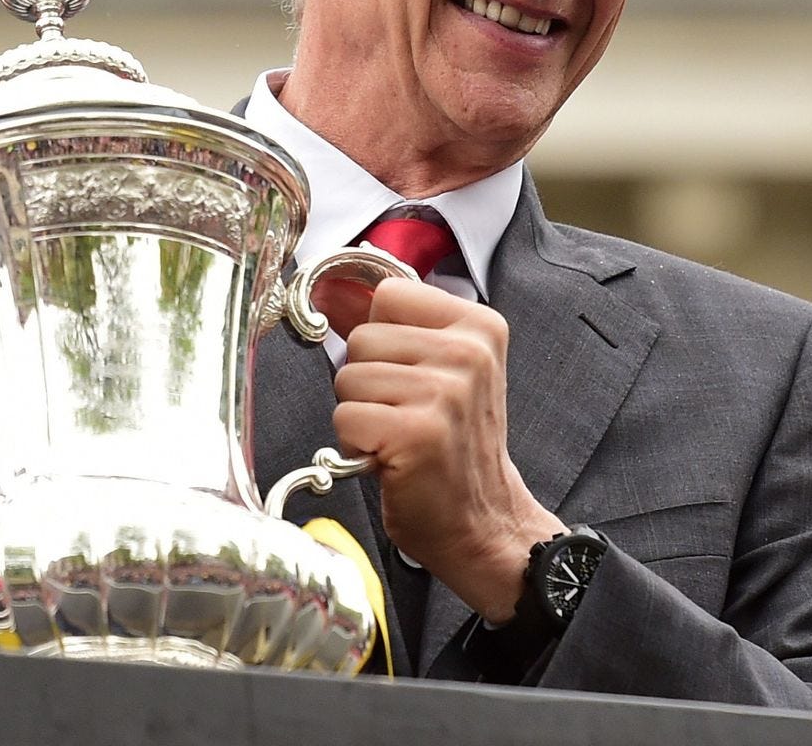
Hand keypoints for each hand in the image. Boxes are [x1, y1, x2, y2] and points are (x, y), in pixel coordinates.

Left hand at [331, 279, 561, 622]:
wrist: (482, 522)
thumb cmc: (453, 446)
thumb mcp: (437, 371)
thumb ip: (389, 327)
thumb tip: (329, 290)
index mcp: (479, 325)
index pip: (388, 296)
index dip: (381, 338)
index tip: (406, 373)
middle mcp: (469, 352)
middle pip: (361, 337)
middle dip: (367, 381)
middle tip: (404, 415)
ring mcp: (446, 391)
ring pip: (348, 377)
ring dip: (361, 415)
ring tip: (399, 437)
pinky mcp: (418, 432)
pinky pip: (345, 418)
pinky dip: (356, 446)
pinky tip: (392, 459)